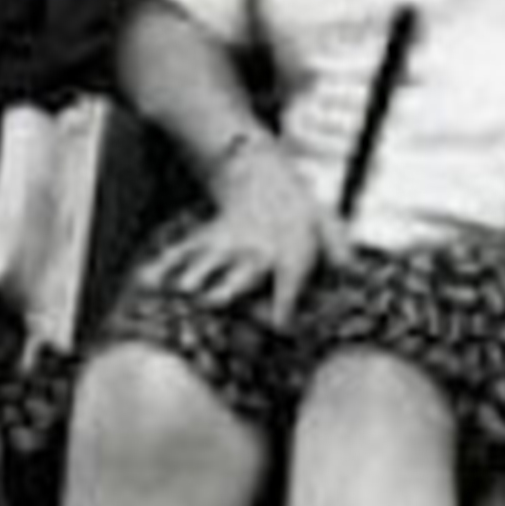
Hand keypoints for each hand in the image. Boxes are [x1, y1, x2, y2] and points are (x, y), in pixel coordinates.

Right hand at [146, 138, 336, 317]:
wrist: (264, 178)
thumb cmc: (302, 217)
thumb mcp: (330, 228)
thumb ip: (342, 253)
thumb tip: (359, 275)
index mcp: (289, 254)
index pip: (290, 283)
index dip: (286, 306)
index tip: (280, 327)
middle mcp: (255, 253)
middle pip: (241, 273)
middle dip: (230, 288)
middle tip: (217, 302)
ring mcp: (226, 247)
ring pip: (206, 263)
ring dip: (193, 278)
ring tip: (180, 293)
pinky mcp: (204, 242)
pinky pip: (178, 254)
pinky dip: (160, 268)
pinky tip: (145, 283)